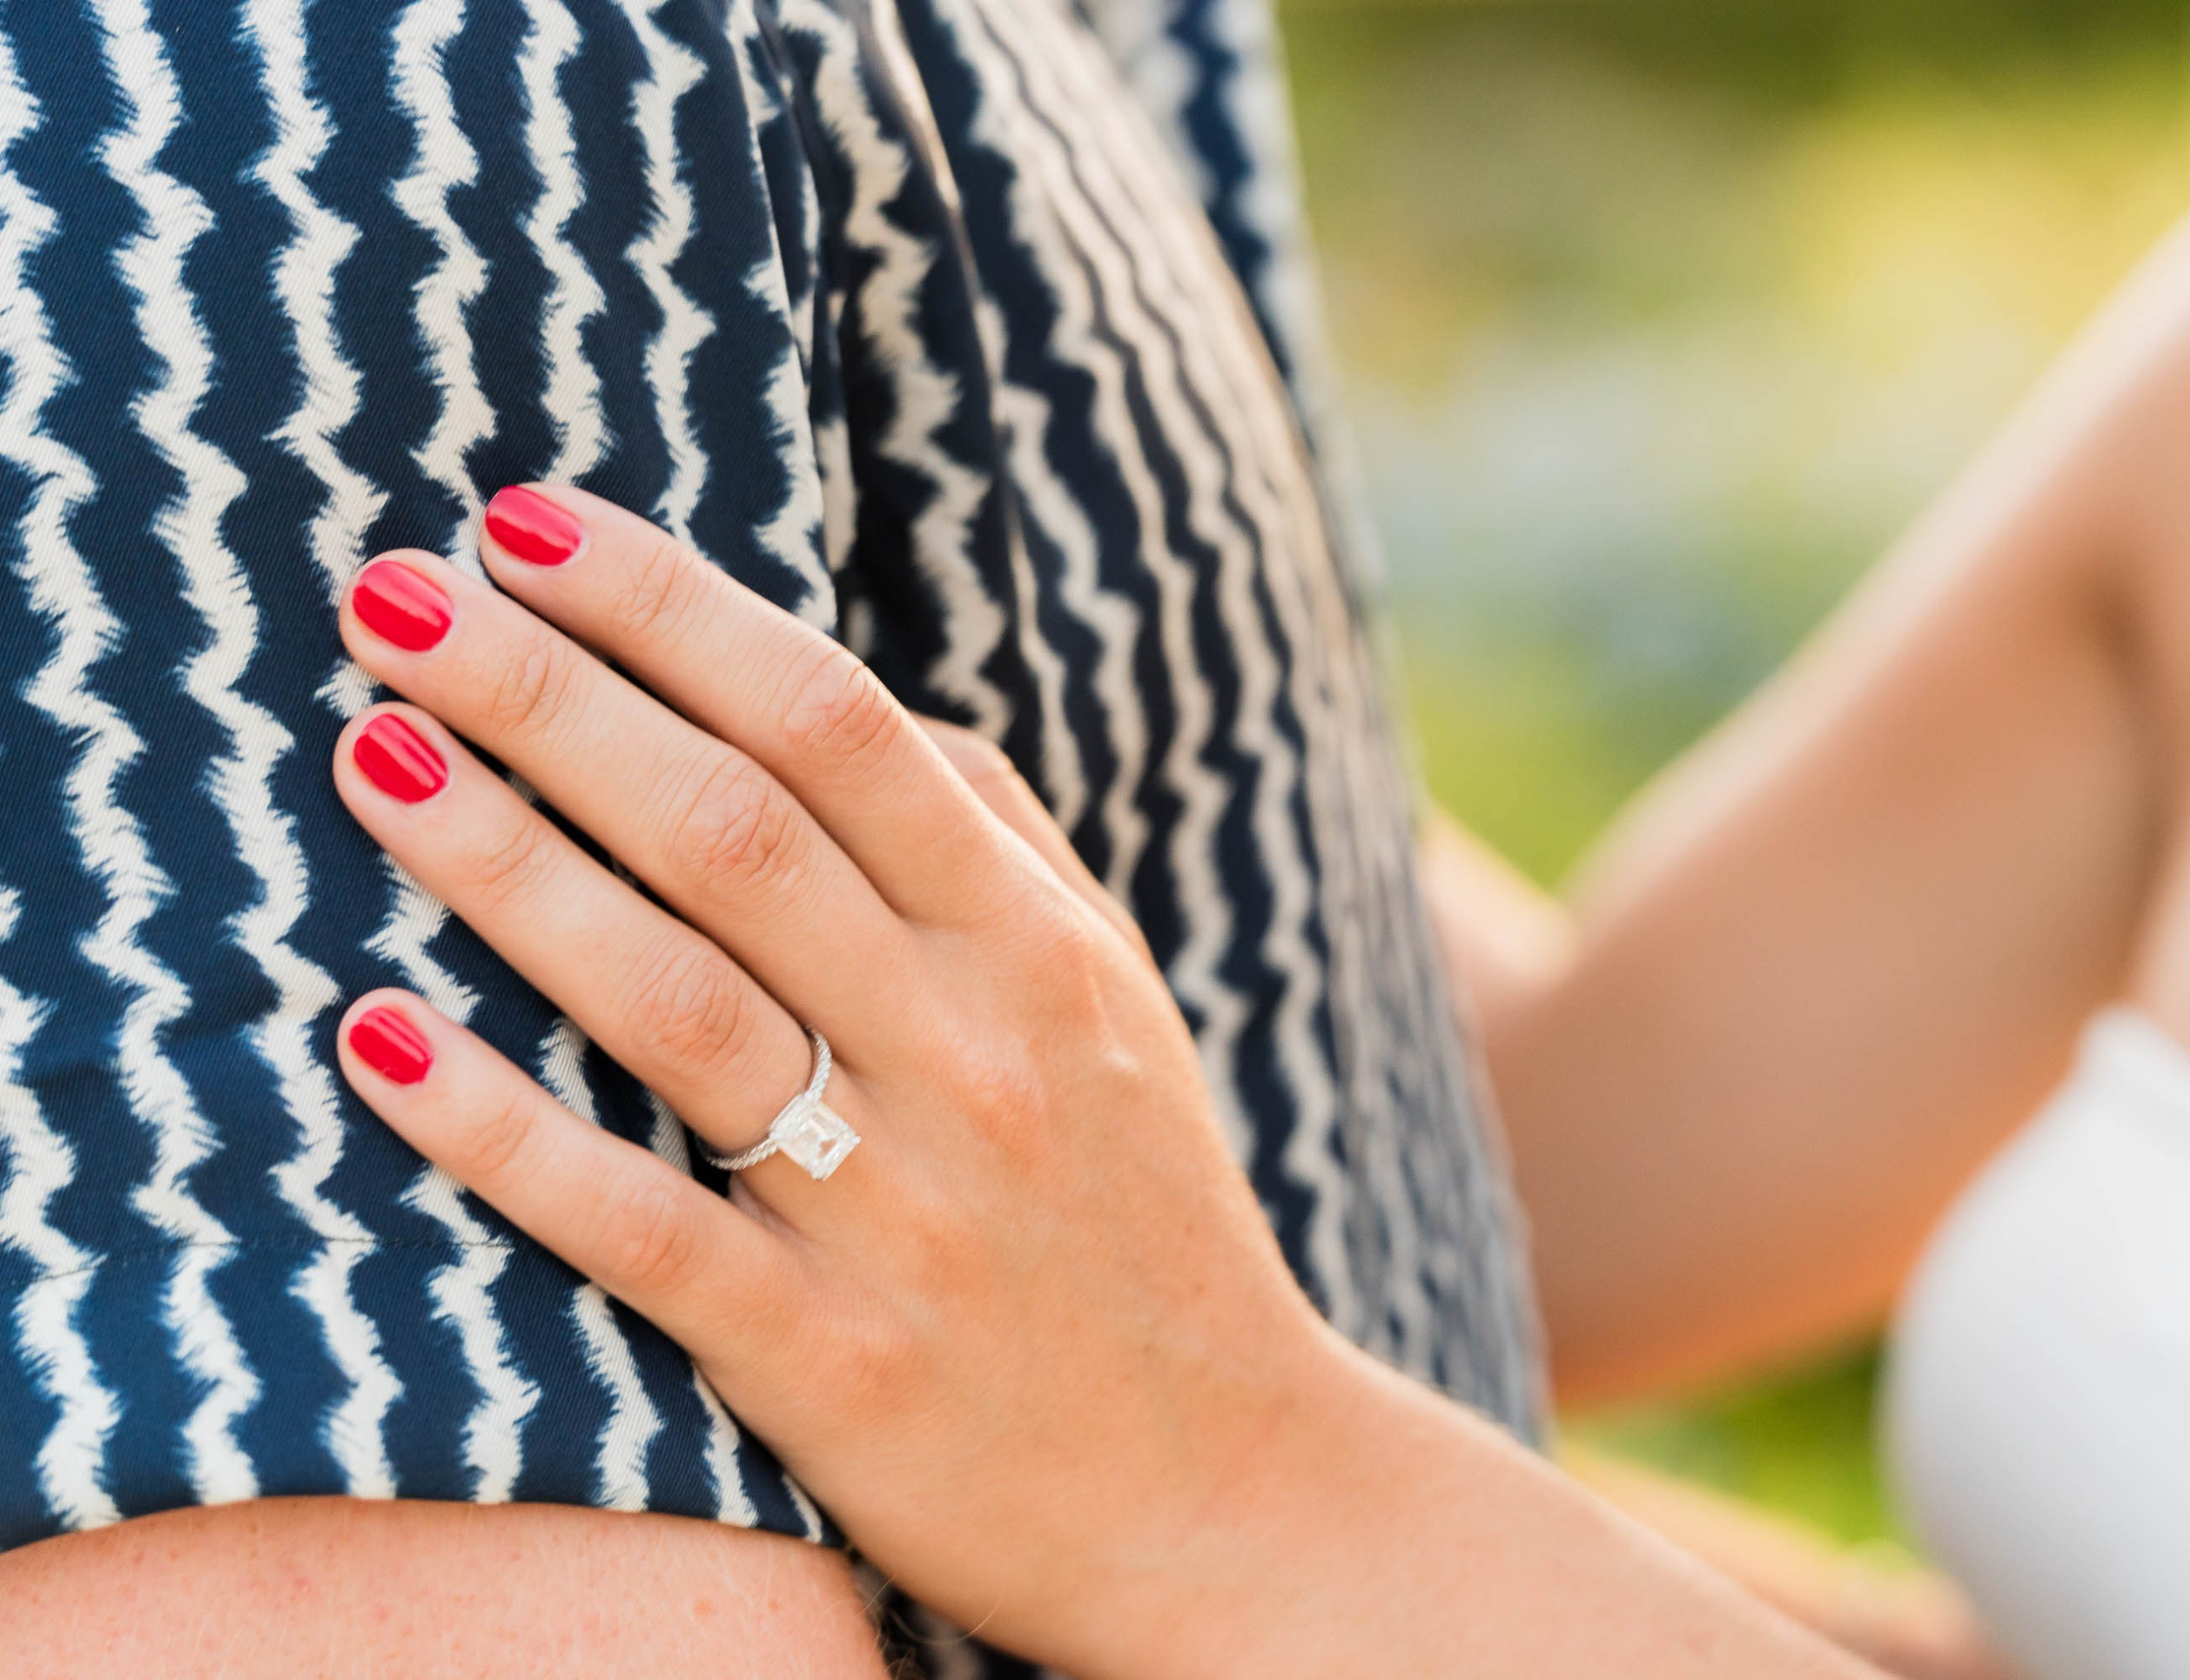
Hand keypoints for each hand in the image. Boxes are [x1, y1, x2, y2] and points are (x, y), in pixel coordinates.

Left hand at [328, 486, 1345, 1675]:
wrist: (1227, 1492)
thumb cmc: (1145, 1214)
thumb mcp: (1115, 1002)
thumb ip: (997, 841)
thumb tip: (850, 705)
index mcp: (1041, 946)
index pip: (840, 727)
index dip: (674, 609)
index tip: (528, 523)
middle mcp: (975, 1053)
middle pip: (733, 831)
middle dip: (549, 693)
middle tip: (388, 595)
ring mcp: (897, 1208)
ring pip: (674, 1001)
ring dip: (504, 865)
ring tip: (366, 755)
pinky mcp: (823, 1361)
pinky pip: (635, 1228)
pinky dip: (501, 1132)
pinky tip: (369, 1042)